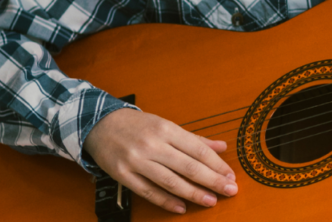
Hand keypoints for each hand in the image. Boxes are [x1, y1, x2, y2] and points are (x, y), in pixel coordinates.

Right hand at [83, 109, 237, 214]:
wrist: (100, 125)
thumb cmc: (138, 125)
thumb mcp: (168, 125)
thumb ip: (195, 139)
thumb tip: (222, 147)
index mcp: (167, 129)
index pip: (198, 150)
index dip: (217, 165)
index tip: (231, 175)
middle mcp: (153, 145)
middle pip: (188, 167)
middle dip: (212, 180)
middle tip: (230, 190)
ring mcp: (137, 161)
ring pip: (170, 181)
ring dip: (193, 193)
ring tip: (211, 201)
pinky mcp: (123, 175)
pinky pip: (149, 192)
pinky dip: (166, 201)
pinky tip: (182, 207)